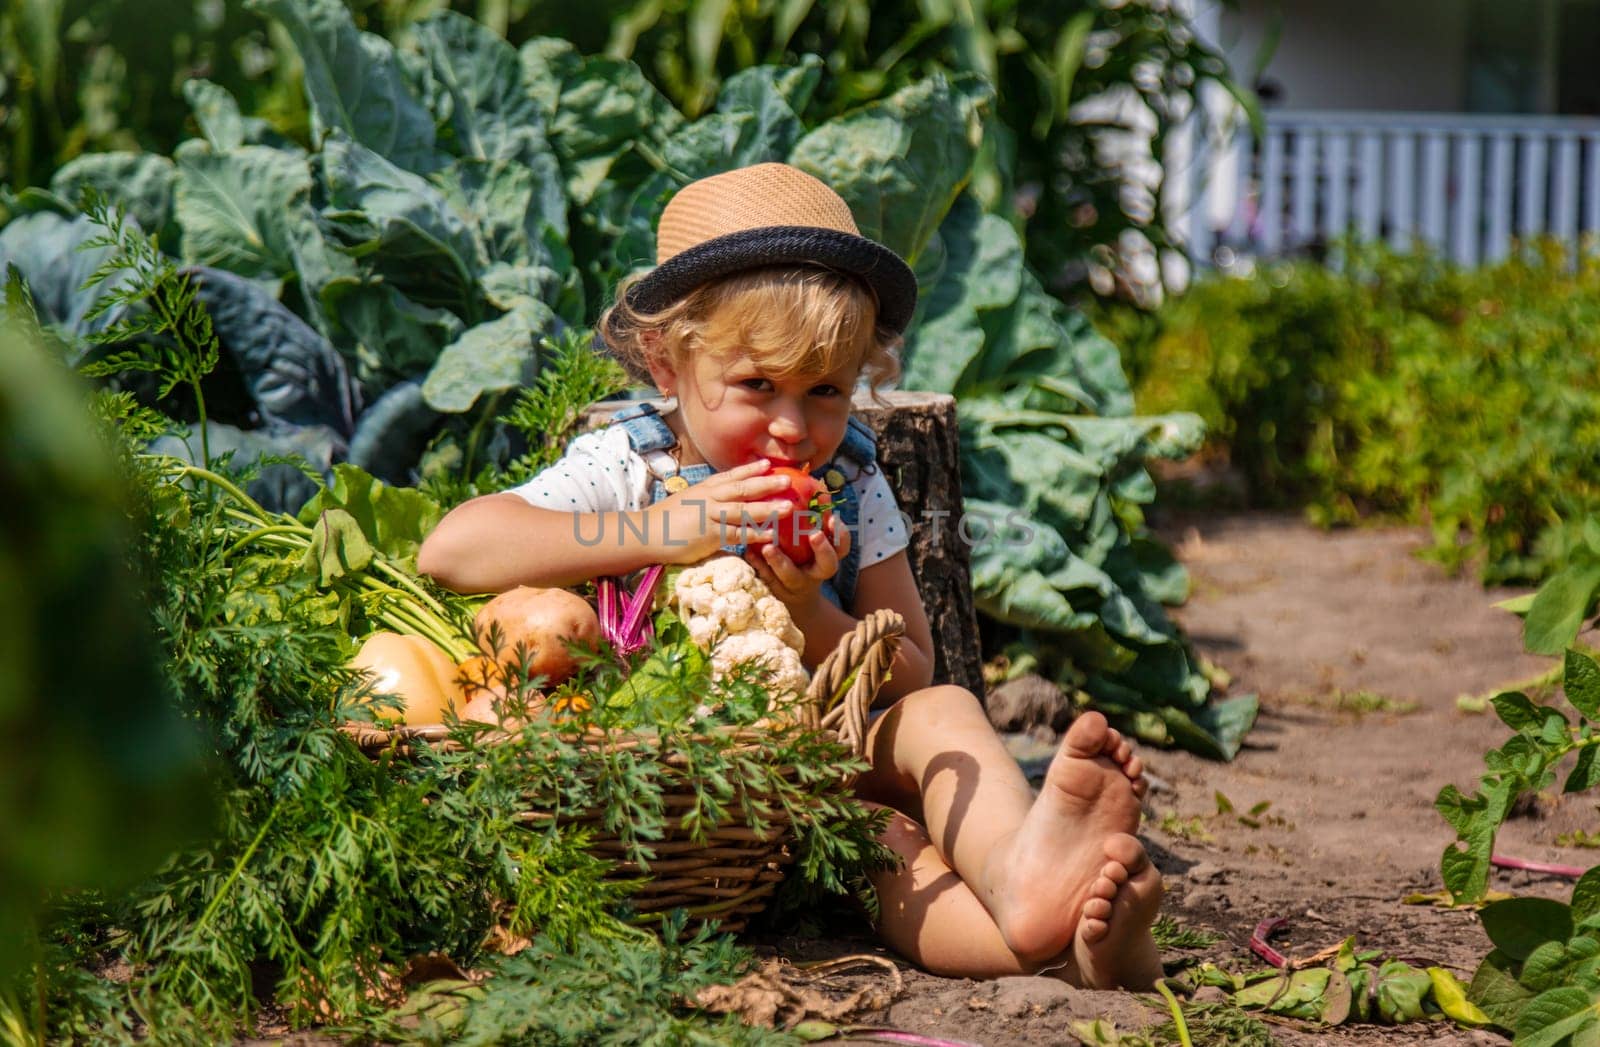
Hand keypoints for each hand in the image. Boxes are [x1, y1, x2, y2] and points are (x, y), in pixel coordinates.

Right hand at [650, 460, 793, 564]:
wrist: (645, 534)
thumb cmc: (665, 521)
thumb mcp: (686, 504)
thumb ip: (704, 503)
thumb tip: (718, 506)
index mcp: (704, 489)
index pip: (730, 476)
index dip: (750, 470)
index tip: (767, 464)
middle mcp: (709, 498)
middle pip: (742, 488)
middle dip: (766, 484)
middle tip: (788, 480)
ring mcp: (709, 515)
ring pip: (743, 509)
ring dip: (768, 508)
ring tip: (788, 506)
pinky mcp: (709, 534)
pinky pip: (737, 533)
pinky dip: (755, 534)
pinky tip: (771, 535)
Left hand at [745, 512, 851, 613]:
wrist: (794, 597)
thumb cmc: (805, 557)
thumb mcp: (814, 540)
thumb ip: (815, 519)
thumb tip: (815, 483)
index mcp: (829, 557)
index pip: (842, 546)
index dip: (841, 534)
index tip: (832, 518)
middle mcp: (817, 573)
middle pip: (828, 565)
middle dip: (823, 549)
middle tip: (815, 534)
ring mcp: (797, 585)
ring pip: (791, 576)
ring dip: (780, 561)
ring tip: (768, 547)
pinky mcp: (777, 591)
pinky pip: (767, 579)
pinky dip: (758, 565)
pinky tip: (748, 551)